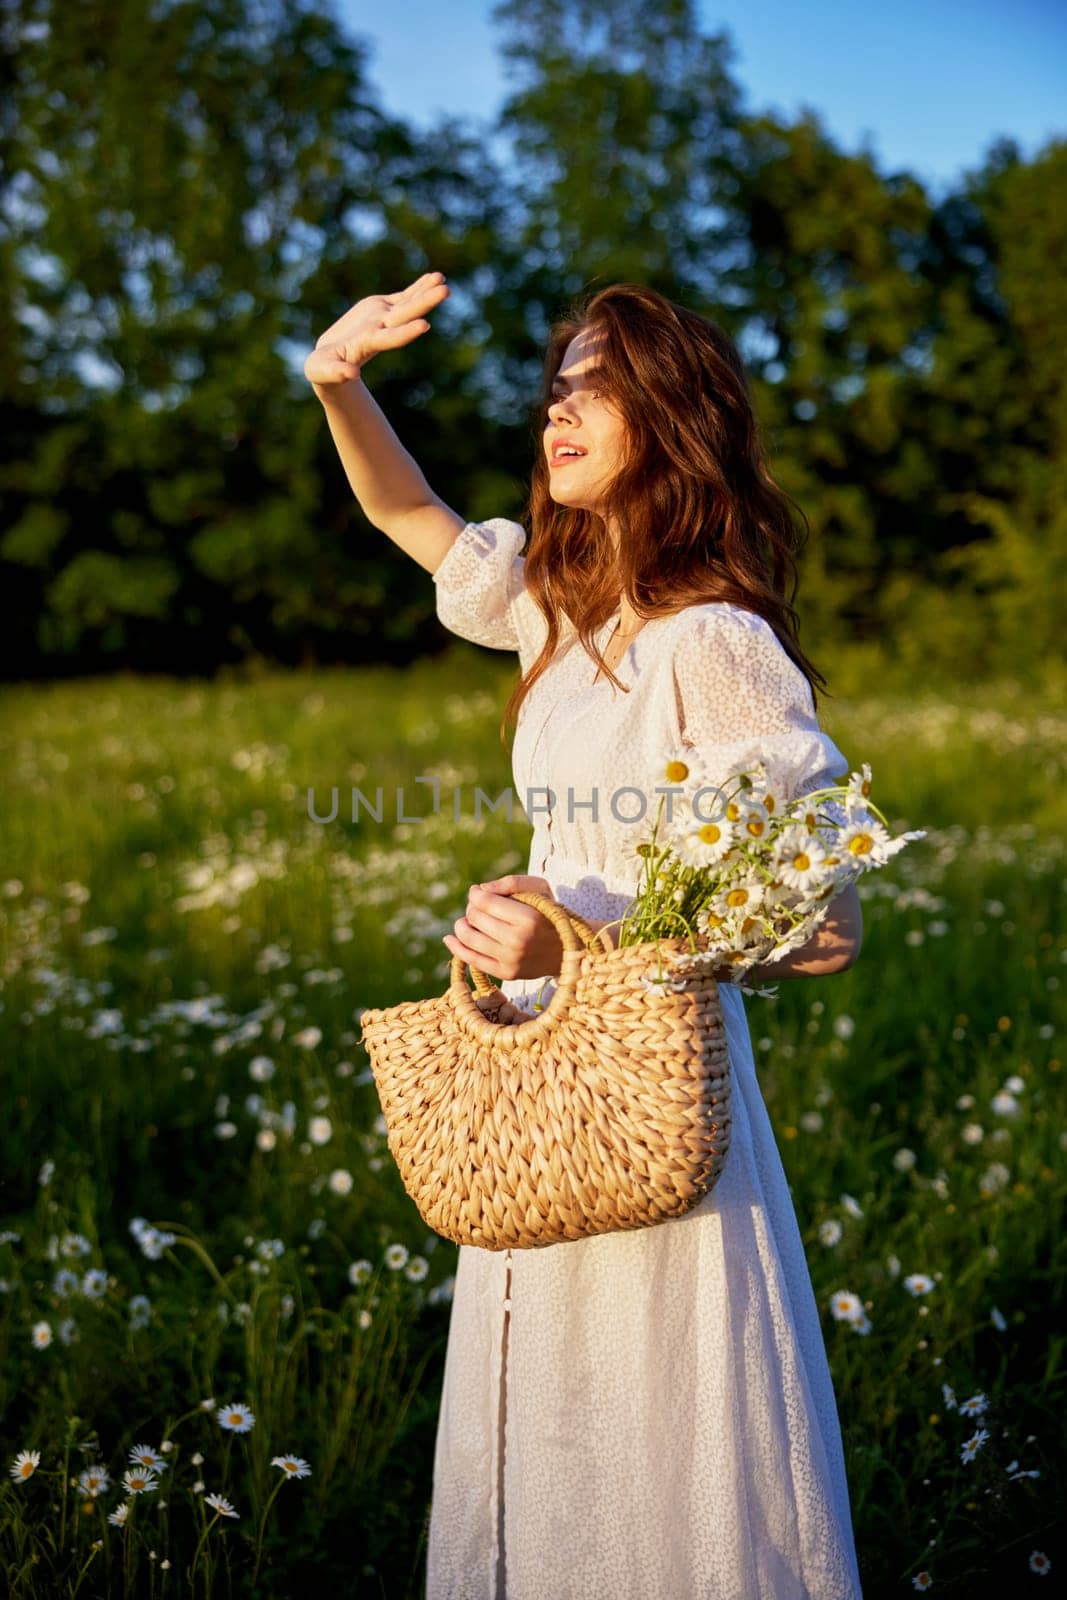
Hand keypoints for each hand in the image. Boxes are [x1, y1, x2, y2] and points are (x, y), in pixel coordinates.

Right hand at [303, 270, 450, 386]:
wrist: (330, 361)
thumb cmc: (324, 370)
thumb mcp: (324, 371)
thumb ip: (337, 372)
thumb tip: (352, 374)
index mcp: (367, 344)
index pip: (390, 339)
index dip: (406, 333)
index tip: (424, 325)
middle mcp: (381, 330)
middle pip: (406, 315)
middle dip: (425, 303)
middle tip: (445, 291)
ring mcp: (383, 318)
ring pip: (408, 303)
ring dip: (426, 292)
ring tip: (443, 280)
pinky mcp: (381, 308)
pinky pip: (404, 296)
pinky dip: (418, 287)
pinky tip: (434, 278)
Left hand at [442, 875, 564, 982]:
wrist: (565, 950)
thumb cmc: (548, 913)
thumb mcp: (539, 889)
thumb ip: (510, 883)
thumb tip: (478, 890)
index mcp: (528, 918)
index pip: (485, 902)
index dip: (475, 894)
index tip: (477, 892)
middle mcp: (518, 941)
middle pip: (475, 918)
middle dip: (471, 908)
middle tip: (479, 907)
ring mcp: (511, 960)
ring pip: (469, 938)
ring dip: (462, 926)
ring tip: (468, 921)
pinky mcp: (506, 973)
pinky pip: (471, 959)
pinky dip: (456, 947)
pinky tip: (450, 939)